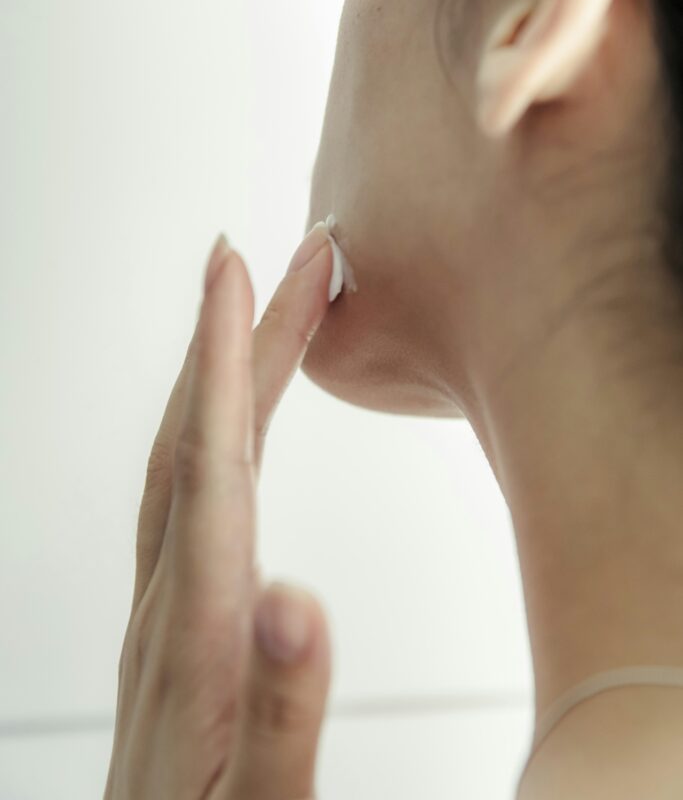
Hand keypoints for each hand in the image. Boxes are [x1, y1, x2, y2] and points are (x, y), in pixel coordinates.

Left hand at [104, 223, 334, 799]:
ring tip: (273, 309)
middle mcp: (168, 604)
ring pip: (191, 457)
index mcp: (195, 633)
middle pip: (201, 436)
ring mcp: (164, 609)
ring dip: (230, 370)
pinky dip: (220, 428)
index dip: (228, 356)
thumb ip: (280, 710)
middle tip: (292, 259)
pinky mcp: (174, 622)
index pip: (211, 463)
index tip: (242, 267)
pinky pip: (191, 494)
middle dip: (242, 334)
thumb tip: (295, 598)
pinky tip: (246, 421)